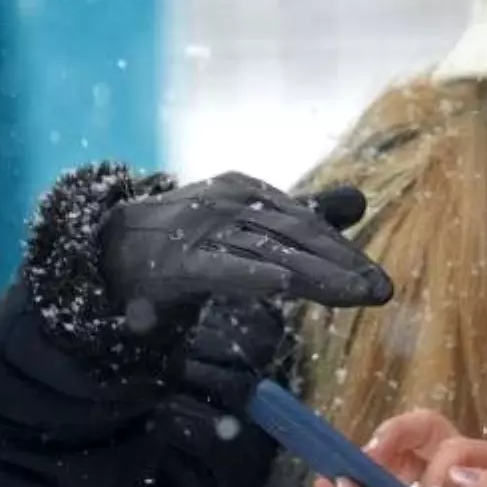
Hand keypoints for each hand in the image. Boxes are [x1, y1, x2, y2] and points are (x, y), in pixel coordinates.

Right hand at [100, 171, 393, 311]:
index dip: (346, 255)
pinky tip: (281, 286)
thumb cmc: (188, 238)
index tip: (379, 283)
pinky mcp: (174, 264)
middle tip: (380, 292)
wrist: (107, 250)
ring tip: (350, 294)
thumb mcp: (249, 223)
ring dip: (313, 277)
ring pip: (268, 255)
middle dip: (342, 267)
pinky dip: (249, 276)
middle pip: (297, 239)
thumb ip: (301, 215)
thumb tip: (359, 200)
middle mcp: (231, 204)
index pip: (309, 226)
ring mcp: (201, 230)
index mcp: (251, 192)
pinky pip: (218, 270)